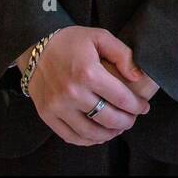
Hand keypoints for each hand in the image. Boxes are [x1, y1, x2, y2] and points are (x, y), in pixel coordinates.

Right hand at [21, 26, 151, 145]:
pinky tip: (98, 135)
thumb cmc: (70, 41)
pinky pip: (70, 136)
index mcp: (88, 73)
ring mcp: (58, 106)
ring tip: (118, 128)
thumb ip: (122, 54)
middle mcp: (72, 93)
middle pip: (108, 118)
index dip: (137, 106)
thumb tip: (137, 77)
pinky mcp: (47, 115)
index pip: (121, 98)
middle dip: (126, 121)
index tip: (144, 107)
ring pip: (90, 132)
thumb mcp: (99, 37)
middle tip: (133, 118)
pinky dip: (87, 140)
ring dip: (109, 134)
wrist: (34, 47)